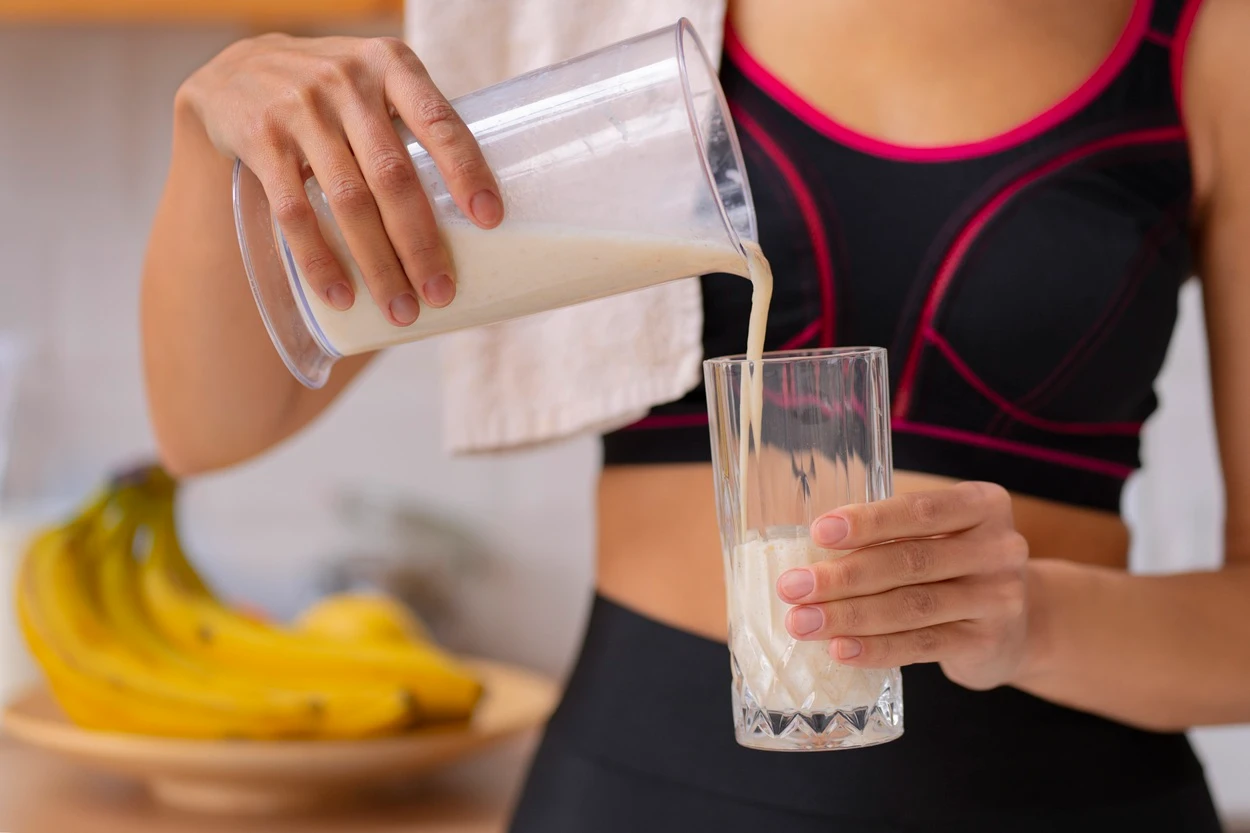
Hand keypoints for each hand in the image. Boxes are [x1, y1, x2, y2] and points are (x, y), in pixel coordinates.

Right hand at [179, 34, 502, 324]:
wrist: (237, 68)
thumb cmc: (335, 93)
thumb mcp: (376, 83)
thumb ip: (415, 126)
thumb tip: (473, 216)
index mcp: (391, 66)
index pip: (438, 121)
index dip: (466, 170)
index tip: (489, 220)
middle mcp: (347, 82)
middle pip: (393, 176)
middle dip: (421, 244)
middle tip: (442, 293)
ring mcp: (301, 110)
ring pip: (349, 202)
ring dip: (378, 265)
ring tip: (401, 310)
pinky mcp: (261, 140)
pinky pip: (293, 212)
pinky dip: (319, 260)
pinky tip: (341, 295)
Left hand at [777, 481, 1031, 690]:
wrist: (1019, 625)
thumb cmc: (955, 567)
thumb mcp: (939, 536)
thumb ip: (892, 534)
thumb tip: (809, 550)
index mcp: (983, 505)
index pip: (920, 511)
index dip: (868, 521)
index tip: (818, 532)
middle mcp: (1000, 548)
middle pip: (910, 561)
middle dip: (844, 575)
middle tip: (792, 587)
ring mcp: (999, 598)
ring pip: (912, 606)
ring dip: (849, 615)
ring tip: (803, 622)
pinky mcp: (987, 642)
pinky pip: (922, 645)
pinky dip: (877, 648)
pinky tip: (841, 649)